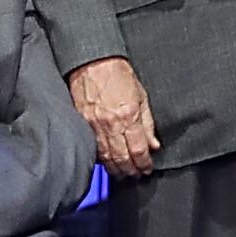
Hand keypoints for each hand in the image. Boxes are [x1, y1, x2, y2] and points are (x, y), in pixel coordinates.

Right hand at [67, 56, 159, 177]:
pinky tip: (107, 162)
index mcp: (129, 116)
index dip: (144, 163)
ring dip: (115, 168)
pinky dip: (101, 158)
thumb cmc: (118, 74)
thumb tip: (154, 144)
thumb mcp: (141, 95)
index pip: (138, 150)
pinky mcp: (82, 123)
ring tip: (123, 173)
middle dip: (131, 171)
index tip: (147, 168)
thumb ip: (148, 123)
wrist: (93, 61)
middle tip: (136, 175)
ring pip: (105, 157)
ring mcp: (94, 125)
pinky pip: (93, 147)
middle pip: (122, 158)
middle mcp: (111, 124)